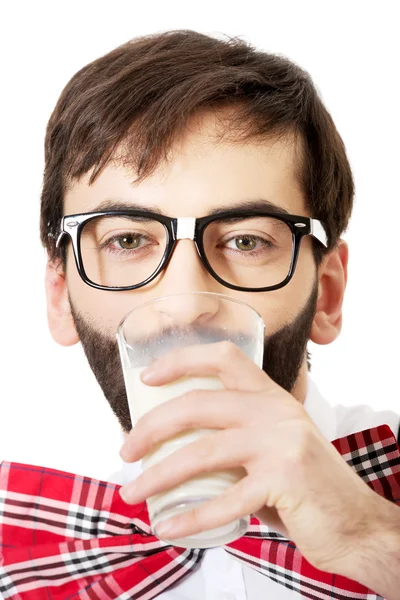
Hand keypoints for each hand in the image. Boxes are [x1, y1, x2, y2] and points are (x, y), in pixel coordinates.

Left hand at [119, 341, 378, 573]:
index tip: (147, 378)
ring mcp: (281, 443)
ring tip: (131, 493)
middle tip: (126, 450)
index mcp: (271, 396)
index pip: (224, 357)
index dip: (181, 360)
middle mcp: (275, 411)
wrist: (354, 521)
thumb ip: (234, 436)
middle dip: (151, 427)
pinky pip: (224, 501)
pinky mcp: (284, 480)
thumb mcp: (273, 444)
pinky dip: (189, 517)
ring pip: (201, 452)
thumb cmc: (303, 484)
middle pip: (198, 404)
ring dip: (157, 475)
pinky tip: (167, 525)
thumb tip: (171, 445)